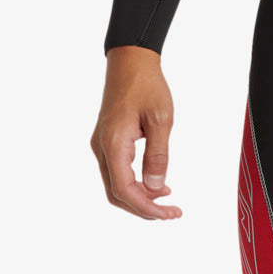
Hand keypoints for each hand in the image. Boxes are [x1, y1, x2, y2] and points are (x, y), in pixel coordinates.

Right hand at [90, 46, 181, 219]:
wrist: (130, 59)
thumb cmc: (146, 84)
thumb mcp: (161, 119)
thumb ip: (158, 155)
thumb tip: (156, 186)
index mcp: (113, 144)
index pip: (124, 190)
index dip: (145, 207)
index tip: (168, 213)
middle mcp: (102, 147)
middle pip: (116, 193)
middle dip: (142, 207)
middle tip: (170, 212)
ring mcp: (102, 144)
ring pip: (115, 183)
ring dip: (139, 195)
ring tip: (167, 198)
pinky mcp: (107, 139)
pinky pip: (117, 170)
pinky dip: (134, 181)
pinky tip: (155, 181)